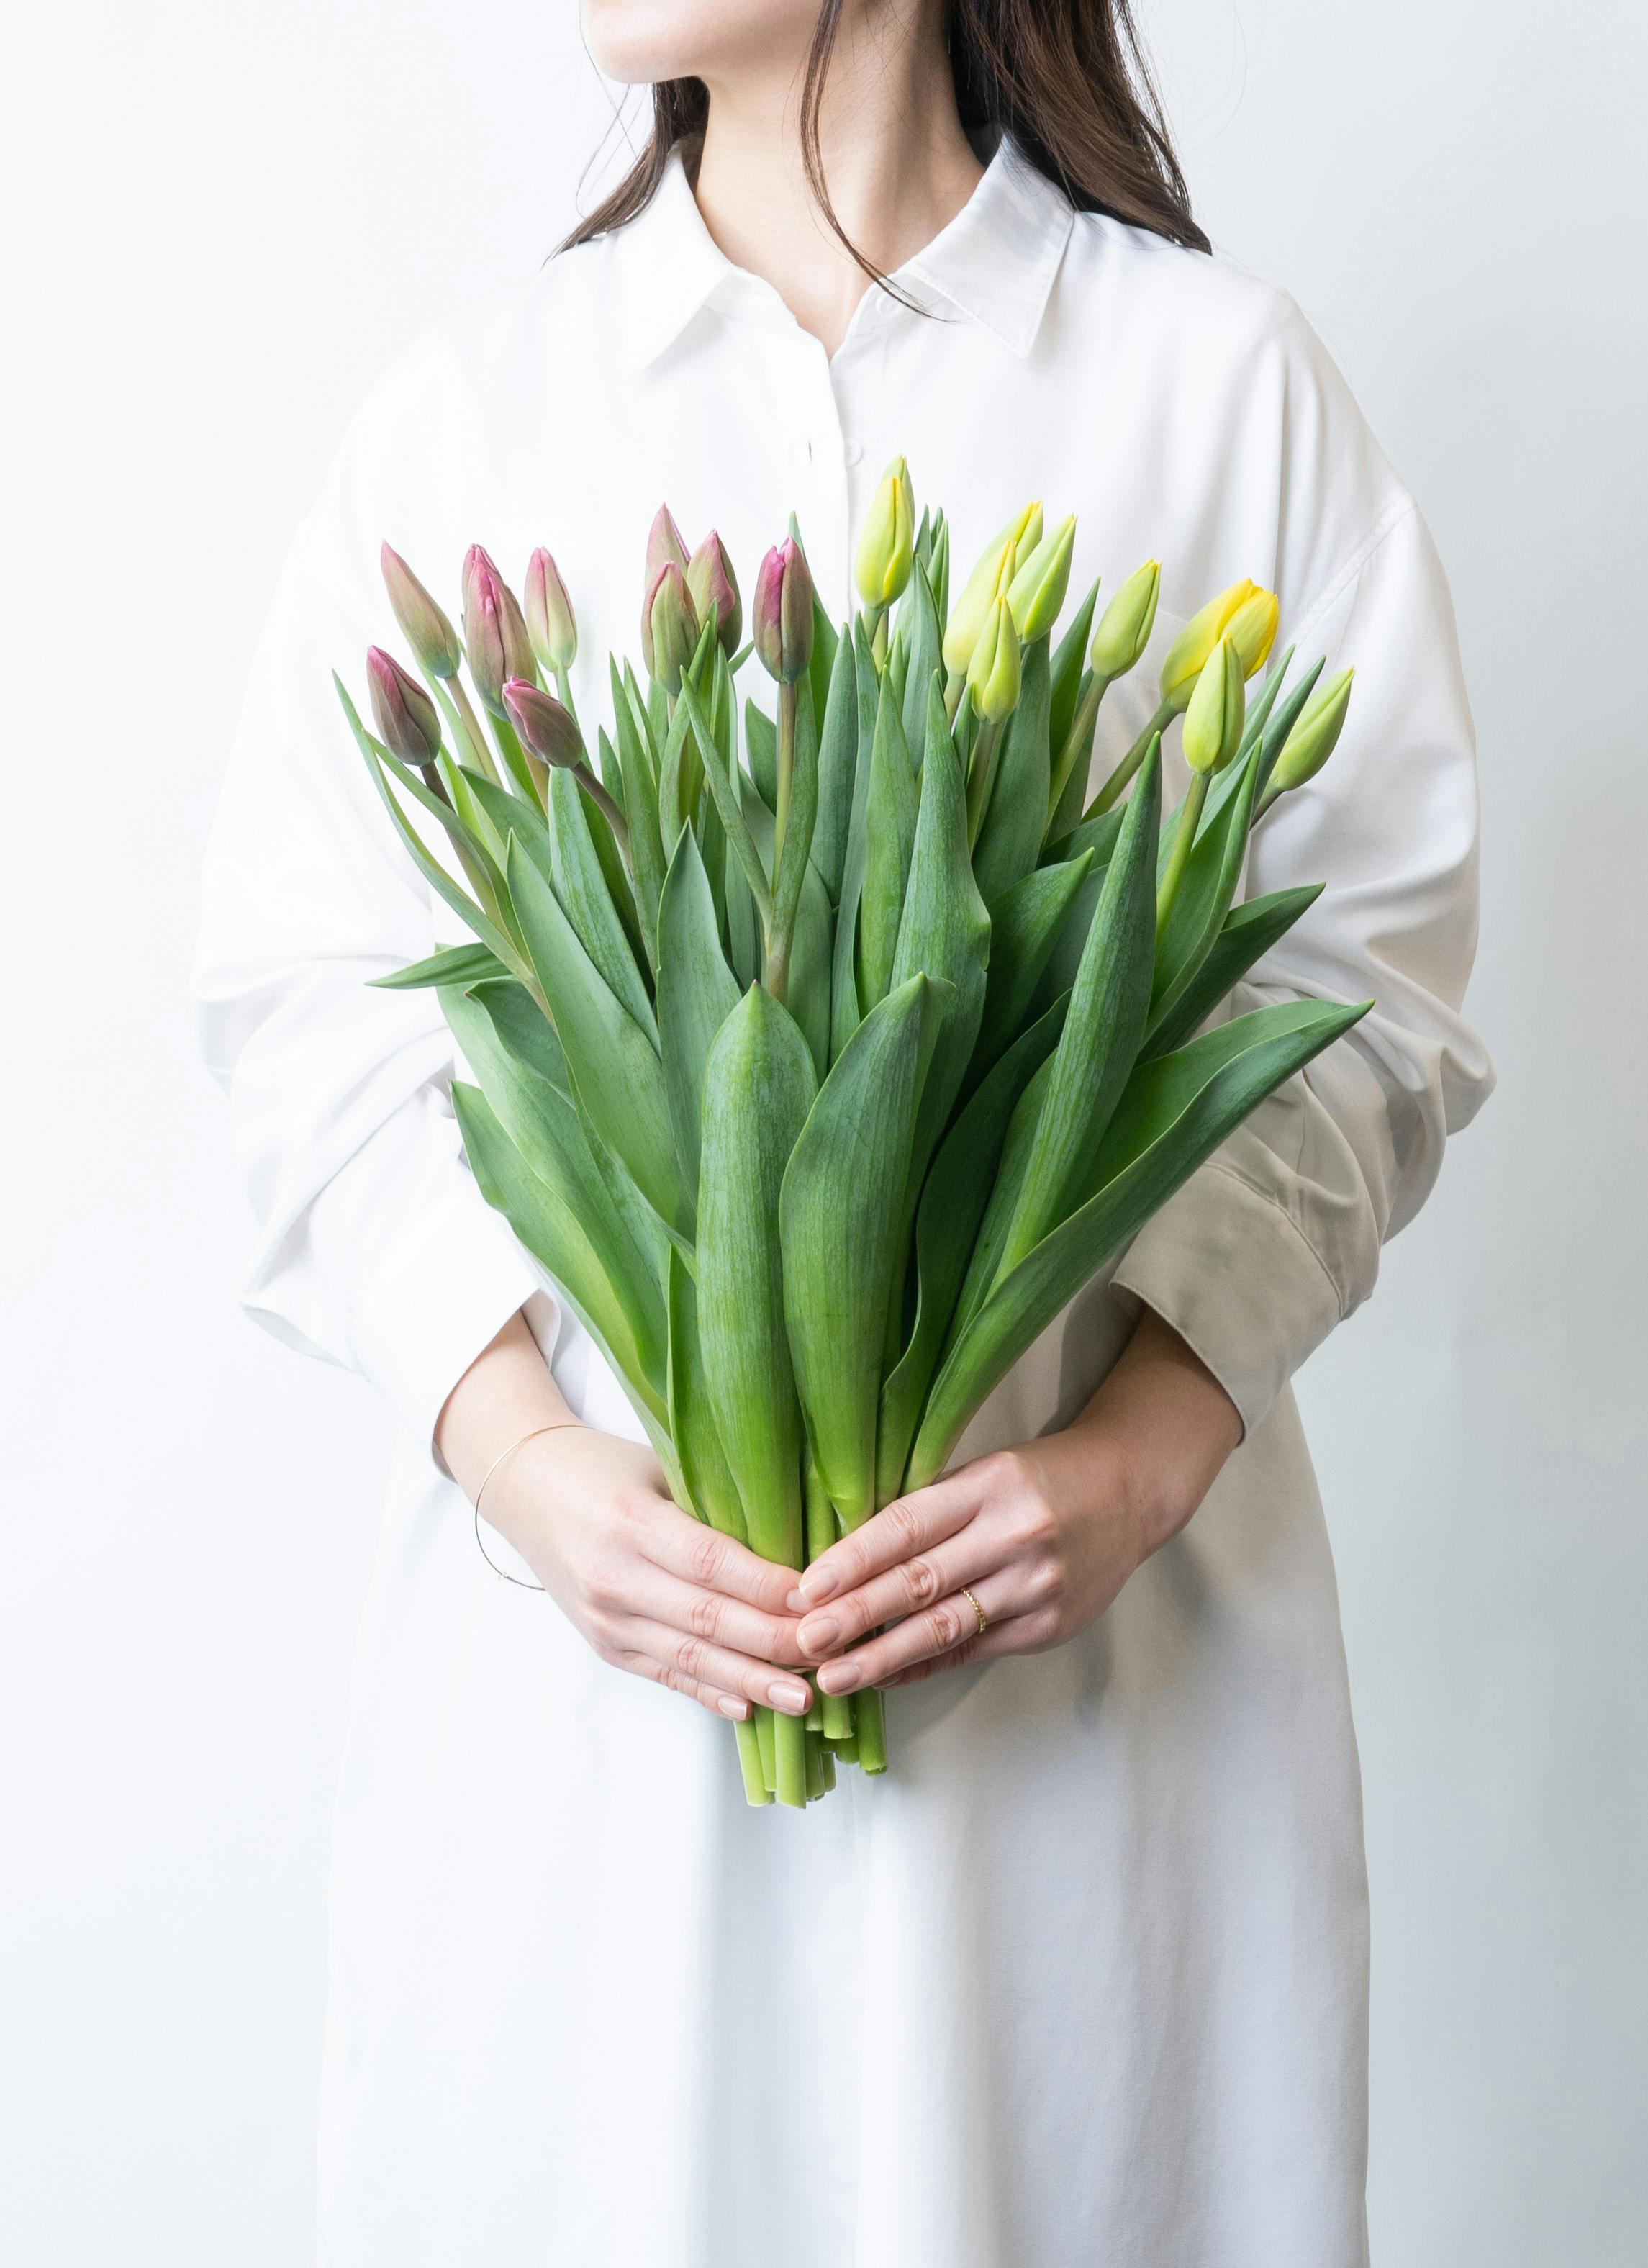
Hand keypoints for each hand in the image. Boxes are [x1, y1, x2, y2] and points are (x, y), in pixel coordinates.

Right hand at [485, 1426, 814, 1723]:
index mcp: (630, 1521)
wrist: (526, 1491)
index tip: (820, 1599)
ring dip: (752, 1682)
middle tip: (830, 1652)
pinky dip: (711, 1693)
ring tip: (804, 1699)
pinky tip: (750, 1708)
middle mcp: (613, 1577)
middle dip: (774, 1642)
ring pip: (690, 1659)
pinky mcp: (606, 1646)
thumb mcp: (658, 1466)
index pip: (709, 1562)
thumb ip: (715, 1500)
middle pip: (707, 1619)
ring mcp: (606, 1620)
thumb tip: (800, 1533)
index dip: (766, 1586)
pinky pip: (667, 1675)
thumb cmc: (604, 1468)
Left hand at [788, 1309, 1242, 1694]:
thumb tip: (848, 1555)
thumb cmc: (1042, 1477)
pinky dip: (926, 1666)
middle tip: (803, 1642)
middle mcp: (1014, 1537)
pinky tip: (886, 1678)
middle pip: (921, 1583)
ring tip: (833, 1677)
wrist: (1132, 1491)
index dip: (853, 1560)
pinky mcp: (1049, 1626)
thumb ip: (930, 1507)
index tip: (805, 1587)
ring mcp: (1036, 1587)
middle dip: (855, 1617)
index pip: (908, 1526)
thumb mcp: (987, 1470)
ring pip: (945, 1628)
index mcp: (990, 1486)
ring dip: (883, 1656)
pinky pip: (974, 1651)